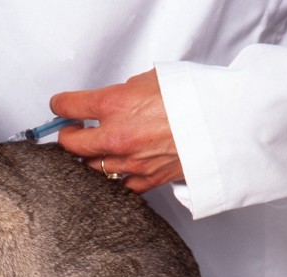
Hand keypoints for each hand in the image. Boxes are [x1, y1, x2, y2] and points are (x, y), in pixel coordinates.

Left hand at [49, 69, 182, 192]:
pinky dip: (111, 178)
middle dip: (66, 136)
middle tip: (70, 131)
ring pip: (89, 168)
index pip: (68, 106)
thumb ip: (123, 93)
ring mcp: (129, 161)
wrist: (227, 122)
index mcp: (115, 104)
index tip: (59, 106)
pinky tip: (113, 169)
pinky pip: (116, 185)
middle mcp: (116, 136)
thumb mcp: (151, 80)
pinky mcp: (146, 180)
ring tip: (92, 150)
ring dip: (87, 158)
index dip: (60, 105)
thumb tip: (110, 102)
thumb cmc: (195, 97)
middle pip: (69, 144)